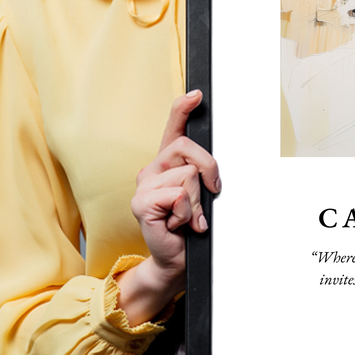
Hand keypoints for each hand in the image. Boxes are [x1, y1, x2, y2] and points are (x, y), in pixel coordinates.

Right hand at [116, 90, 220, 324]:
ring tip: (189, 217)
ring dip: (197, 201)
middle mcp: (152, 169)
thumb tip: (213, 167)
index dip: (183, 108)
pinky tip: (178, 225)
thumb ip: (202, 174)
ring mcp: (143, 186)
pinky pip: (178, 195)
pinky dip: (187, 213)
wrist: (176, 260)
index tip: (197, 94)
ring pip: (188, 175)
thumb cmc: (190, 227)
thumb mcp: (201, 194)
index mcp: (167, 163)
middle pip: (188, 148)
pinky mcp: (141, 203)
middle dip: (209, 170)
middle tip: (210, 194)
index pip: (173, 128)